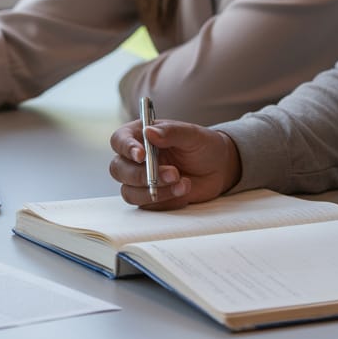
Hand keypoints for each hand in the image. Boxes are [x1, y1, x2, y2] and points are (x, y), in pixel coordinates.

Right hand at [108, 119, 241, 209]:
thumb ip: (171, 132)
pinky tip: (184, 192)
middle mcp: (135, 159)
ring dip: (156, 191)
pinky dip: (166, 202)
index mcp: (140, 136)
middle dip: (143, 175)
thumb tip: (149, 132)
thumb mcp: (191, 134)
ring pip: (129, 192)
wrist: (218, 169)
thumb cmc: (203, 145)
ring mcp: (140, 181)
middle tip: (172, 174)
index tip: (141, 156)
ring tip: (183, 183)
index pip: (119, 140)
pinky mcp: (150, 199)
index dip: (126, 148)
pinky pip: (147, 206)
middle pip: (119, 169)